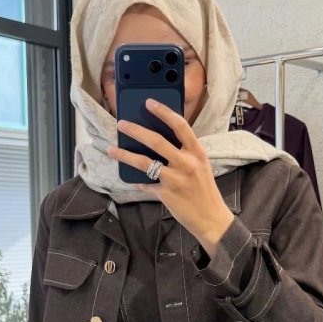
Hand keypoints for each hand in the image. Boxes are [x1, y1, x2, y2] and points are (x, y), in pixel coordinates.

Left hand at [107, 99, 234, 255]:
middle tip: (122, 124)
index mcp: (197, 153)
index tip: (149, 103)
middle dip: (136, 130)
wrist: (211, 218)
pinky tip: (131, 180)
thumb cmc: (204, 190)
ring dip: (125, 155)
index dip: (163, 112)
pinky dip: (137, 182)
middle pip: (157, 141)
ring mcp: (176, 179)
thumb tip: (158, 141)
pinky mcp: (166, 194)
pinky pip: (145, 184)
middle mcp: (187, 163)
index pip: (180, 125)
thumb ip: (184, 153)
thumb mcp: (200, 166)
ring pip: (144, 162)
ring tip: (111, 149)